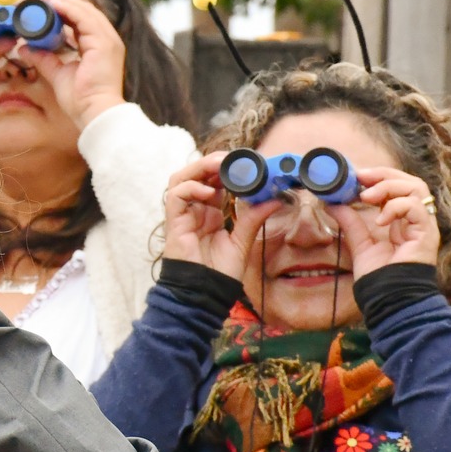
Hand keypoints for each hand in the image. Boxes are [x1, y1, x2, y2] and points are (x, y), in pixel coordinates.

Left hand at [27, 0, 127, 131]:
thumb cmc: (81, 100)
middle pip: (84, 12)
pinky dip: (68, 9)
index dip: (63, 10)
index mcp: (99, 46)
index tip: (42, 6)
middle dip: (61, 2)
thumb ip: (45, 59)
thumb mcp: (58, 74)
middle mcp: (108, 40)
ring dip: (63, 2)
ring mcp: (109, 40)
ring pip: (85, 11)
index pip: (82, 21)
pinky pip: (85, 19)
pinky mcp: (104, 43)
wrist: (94, 113)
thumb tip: (26, 47)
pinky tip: (52, 5)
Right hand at [161, 155, 276, 279]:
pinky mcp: (174, 221)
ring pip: (181, 178)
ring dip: (199, 168)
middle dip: (213, 163)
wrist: (205, 292)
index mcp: (210, 211)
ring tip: (219, 166)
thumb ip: (254, 217)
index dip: (226, 169)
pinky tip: (209, 193)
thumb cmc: (220, 271)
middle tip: (233, 159)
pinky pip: (176, 195)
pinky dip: (191, 188)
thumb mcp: (243, 239)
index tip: (246, 164)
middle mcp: (195, 209)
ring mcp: (183, 214)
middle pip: (196, 174)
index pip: (213, 180)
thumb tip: (276, 198)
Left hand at [330, 169, 442, 277]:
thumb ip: (350, 223)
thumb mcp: (359, 243)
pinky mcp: (427, 233)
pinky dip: (395, 207)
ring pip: (417, 188)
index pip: (399, 188)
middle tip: (361, 178)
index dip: (379, 177)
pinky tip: (380, 220)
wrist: (390, 298)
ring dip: (389, 187)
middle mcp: (417, 220)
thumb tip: (332, 203)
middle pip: (411, 182)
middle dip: (385, 175)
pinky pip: (416, 207)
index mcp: (404, 221)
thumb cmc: (379, 277)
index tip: (356, 176)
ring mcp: (424, 225)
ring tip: (367, 197)